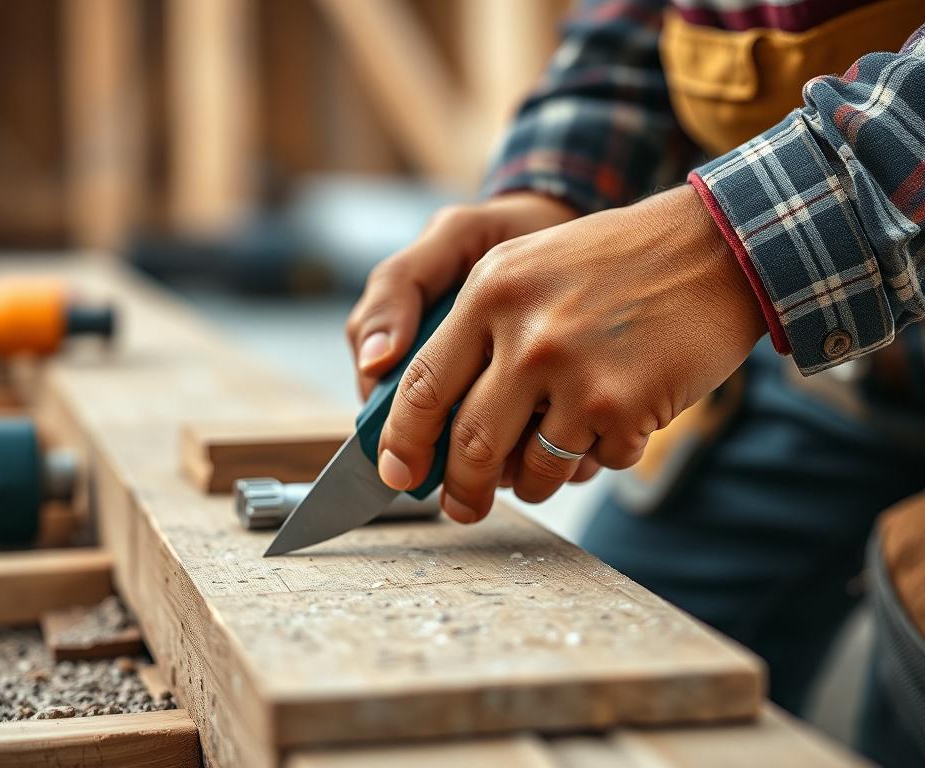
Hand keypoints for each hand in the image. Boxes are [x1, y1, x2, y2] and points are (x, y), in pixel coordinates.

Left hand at [375, 185, 766, 522]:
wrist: (715, 248)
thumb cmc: (615, 264)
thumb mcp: (527, 266)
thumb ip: (475, 330)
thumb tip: (438, 420)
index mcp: (490, 292)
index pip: (422, 386)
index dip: (402, 441)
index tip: (397, 473)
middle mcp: (526, 334)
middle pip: (469, 444)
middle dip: (460, 490)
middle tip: (461, 508)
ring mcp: (577, 373)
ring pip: (532, 469)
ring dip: (534, 482)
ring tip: (548, 463)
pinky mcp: (625, 405)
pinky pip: (595, 463)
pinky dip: (599, 456)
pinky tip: (616, 418)